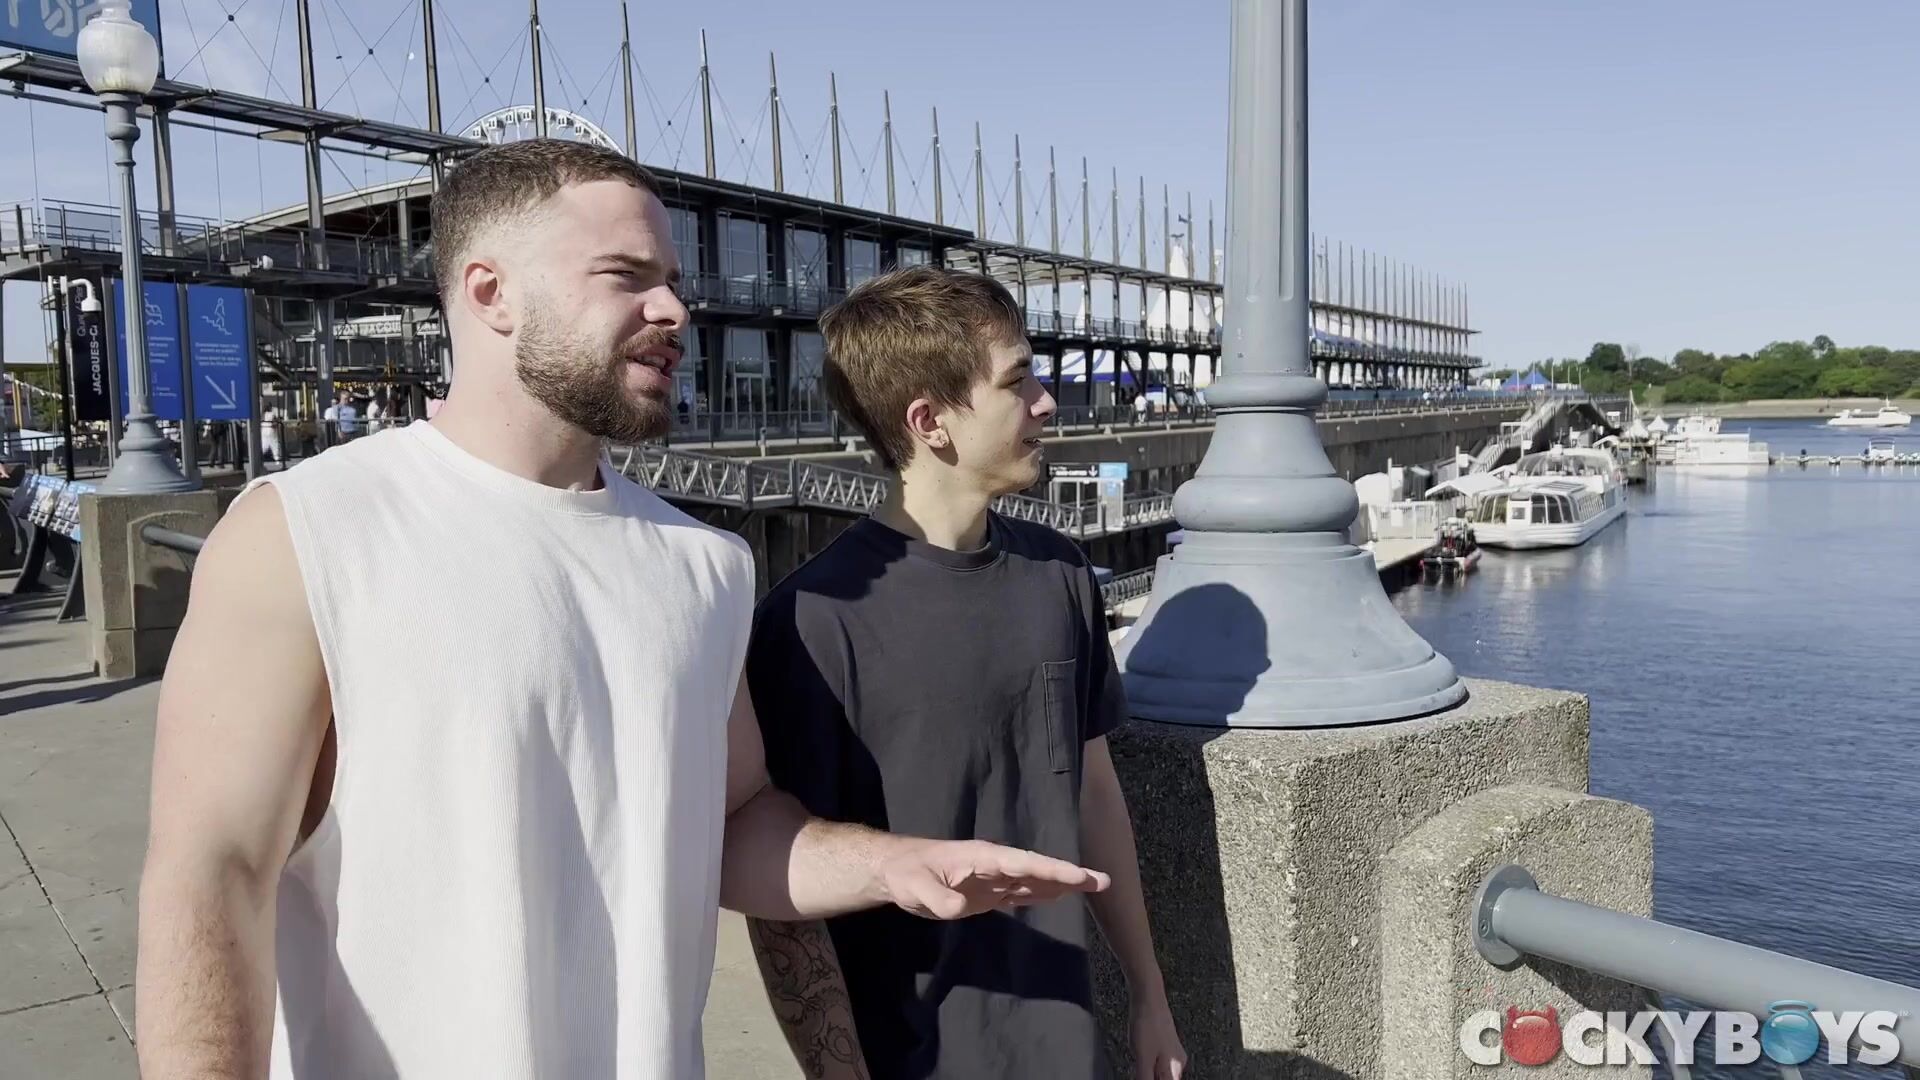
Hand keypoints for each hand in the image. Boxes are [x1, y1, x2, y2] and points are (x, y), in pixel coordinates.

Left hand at [878, 839, 1109, 919]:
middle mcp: (994, 865)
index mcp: (984, 857)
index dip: (1052, 870)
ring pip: (1033, 881)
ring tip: (1093, 886)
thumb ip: (940, 896)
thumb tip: (959, 907)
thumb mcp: (917, 886)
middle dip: (1069, 875)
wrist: (895, 871)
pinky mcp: (986, 893)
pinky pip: (1019, 894)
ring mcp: (992, 879)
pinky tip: (1057, 896)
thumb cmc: (906, 873)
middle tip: (1103, 880)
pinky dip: (1040, 895)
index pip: (1024, 863)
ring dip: (1060, 885)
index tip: (1078, 876)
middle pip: (1037, 870)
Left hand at [1130, 991, 1185, 1079]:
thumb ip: (1145, 1078)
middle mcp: (1178, 1062)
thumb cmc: (1147, 1024)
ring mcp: (1173, 1052)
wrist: (1148, 996)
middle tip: (1139, 1065)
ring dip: (1148, 1072)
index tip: (1143, 1073)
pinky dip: (1148, 1063)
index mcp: (1175, 1068)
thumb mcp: (1143, 1058)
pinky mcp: (1166, 1043)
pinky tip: (1139, 1053)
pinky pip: (1158, 1062)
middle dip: (1150, 1076)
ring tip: (1139, 1057)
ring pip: (1161, 1072)